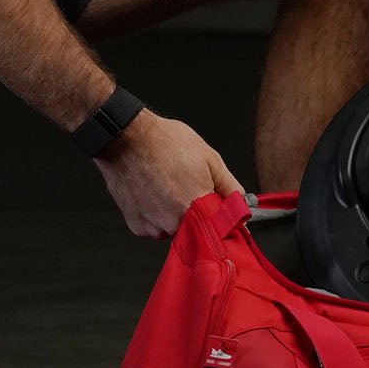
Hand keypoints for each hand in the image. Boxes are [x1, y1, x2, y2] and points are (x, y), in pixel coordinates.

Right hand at [92, 110, 244, 238]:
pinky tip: (153, 193)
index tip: (217, 208)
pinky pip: (154, 227)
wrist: (126, 138)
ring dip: (175, 214)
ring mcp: (154, 226)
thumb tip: (241, 202)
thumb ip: (229, 185)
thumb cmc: (165, 143)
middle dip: (197, 211)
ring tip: (168, 187)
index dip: (219, 215)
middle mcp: (174, 222)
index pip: (220, 226)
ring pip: (175, 229)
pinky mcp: (137, 226)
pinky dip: (156, 215)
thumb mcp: (209, 157)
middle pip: (196, 228)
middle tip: (186, 186)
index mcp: (197, 206)